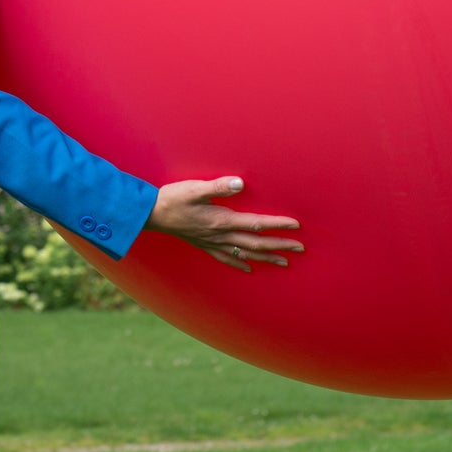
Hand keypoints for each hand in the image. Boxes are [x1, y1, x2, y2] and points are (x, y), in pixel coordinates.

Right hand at [145, 177, 302, 271]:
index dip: (277, 225)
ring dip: (266, 258)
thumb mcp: (195, 188)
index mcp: (221, 221)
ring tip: (284, 262)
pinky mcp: (204, 245)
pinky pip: (226, 258)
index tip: (296, 226)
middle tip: (300, 248)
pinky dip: (240, 263)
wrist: (150, 215)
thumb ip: (218, 187)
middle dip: (279, 245)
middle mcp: (220, 235)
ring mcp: (212, 243)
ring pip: (245, 253)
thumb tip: (240, 183)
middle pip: (256, 243)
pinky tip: (248, 267)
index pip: (256, 224)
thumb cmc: (173, 198)